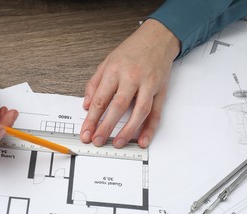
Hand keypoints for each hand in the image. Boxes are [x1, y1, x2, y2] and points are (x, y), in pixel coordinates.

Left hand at [80, 19, 179, 147]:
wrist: (157, 38)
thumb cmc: (132, 51)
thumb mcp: (107, 62)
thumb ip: (94, 84)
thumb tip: (87, 105)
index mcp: (115, 71)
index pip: (100, 99)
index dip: (91, 119)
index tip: (86, 133)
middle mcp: (131, 78)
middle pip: (118, 106)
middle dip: (106, 127)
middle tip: (98, 140)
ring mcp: (148, 85)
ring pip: (139, 111)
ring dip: (128, 130)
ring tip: (118, 143)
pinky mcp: (160, 91)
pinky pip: (156, 113)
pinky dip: (150, 128)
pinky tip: (143, 140)